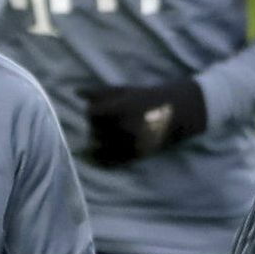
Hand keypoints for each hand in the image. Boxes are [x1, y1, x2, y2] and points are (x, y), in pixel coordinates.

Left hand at [84, 79, 206, 166]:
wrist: (178, 112)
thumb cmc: (149, 97)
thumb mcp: (125, 91)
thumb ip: (100, 92)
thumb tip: (76, 92)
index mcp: (124, 108)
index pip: (93, 113)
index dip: (93, 112)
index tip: (98, 111)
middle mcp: (128, 126)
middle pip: (95, 130)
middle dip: (96, 127)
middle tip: (103, 123)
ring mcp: (133, 143)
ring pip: (101, 146)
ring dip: (98, 141)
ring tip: (104, 136)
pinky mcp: (138, 155)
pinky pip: (112, 162)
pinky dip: (101, 160)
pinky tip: (95, 157)